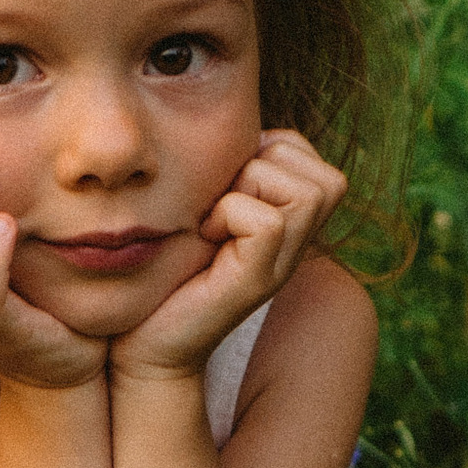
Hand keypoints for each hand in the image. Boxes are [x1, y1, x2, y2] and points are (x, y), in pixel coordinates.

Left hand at [109, 129, 345, 378]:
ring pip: (306, 192)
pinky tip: (205, 235)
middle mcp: (296, 245)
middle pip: (324, 176)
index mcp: (289, 222)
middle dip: (265, 167)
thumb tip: (238, 127)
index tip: (225, 184)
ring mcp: (281, 266)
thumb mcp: (200, 206)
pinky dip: (231, 215)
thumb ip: (226, 171)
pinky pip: (268, 222)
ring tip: (214, 218)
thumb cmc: (164, 268)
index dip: (269, 151)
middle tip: (221, 199)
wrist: (142, 340)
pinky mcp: (257, 283)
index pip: (311, 156)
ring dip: (249, 189)